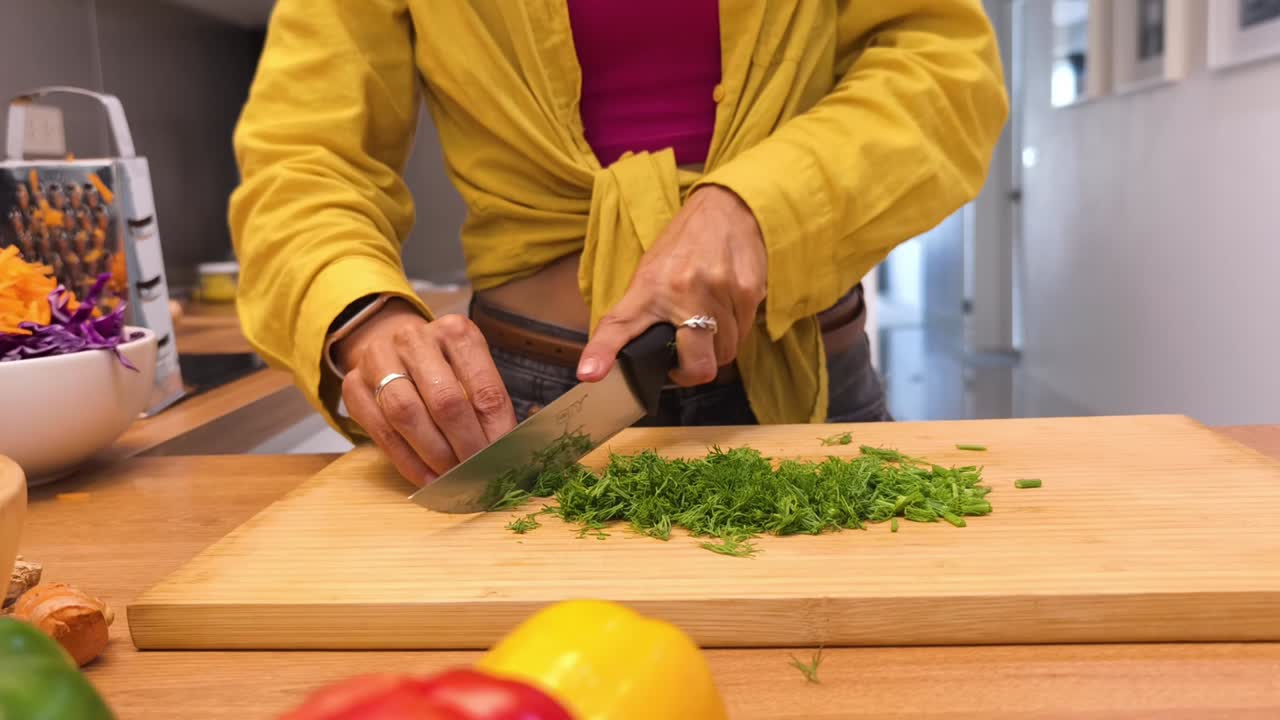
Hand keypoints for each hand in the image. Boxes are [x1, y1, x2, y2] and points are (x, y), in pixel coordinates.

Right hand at [336, 300, 516, 486]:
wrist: (391, 349)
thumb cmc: (440, 367)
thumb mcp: (470, 373)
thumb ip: (486, 407)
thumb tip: (504, 453)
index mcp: (456, 332)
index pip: (485, 389)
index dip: (496, 432)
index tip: (503, 460)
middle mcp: (414, 339)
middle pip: (446, 401)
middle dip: (465, 446)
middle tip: (477, 473)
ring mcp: (378, 359)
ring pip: (408, 415)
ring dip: (435, 455)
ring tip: (452, 477)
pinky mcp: (353, 385)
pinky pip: (381, 431)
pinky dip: (407, 461)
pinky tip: (426, 478)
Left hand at [578, 185, 766, 385]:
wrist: (726, 209)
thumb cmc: (685, 245)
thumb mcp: (652, 273)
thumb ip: (641, 315)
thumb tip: (622, 356)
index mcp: (649, 288)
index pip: (618, 325)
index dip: (601, 353)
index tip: (589, 374)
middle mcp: (684, 291)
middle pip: (697, 366)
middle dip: (693, 372)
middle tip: (686, 360)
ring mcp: (720, 293)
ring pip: (725, 353)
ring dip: (716, 347)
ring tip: (708, 321)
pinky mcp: (748, 292)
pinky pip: (744, 334)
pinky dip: (734, 330)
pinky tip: (726, 307)